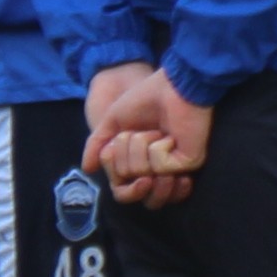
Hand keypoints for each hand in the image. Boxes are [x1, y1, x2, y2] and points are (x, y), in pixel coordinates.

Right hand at [84, 64, 212, 207]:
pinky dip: (157, 148)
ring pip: (141, 178)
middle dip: (124, 155)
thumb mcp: (112, 122)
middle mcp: (157, 171)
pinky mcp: (188, 164)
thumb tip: (88, 169)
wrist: (169, 85)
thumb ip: (98, 145)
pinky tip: (171, 135)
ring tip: (157, 133)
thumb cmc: (145, 99)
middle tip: (138, 134)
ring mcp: (174, 169)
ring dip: (140, 150)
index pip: (121, 191)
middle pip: (128, 190)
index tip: (115, 148)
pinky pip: (157, 167)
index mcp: (140, 164)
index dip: (112, 171)